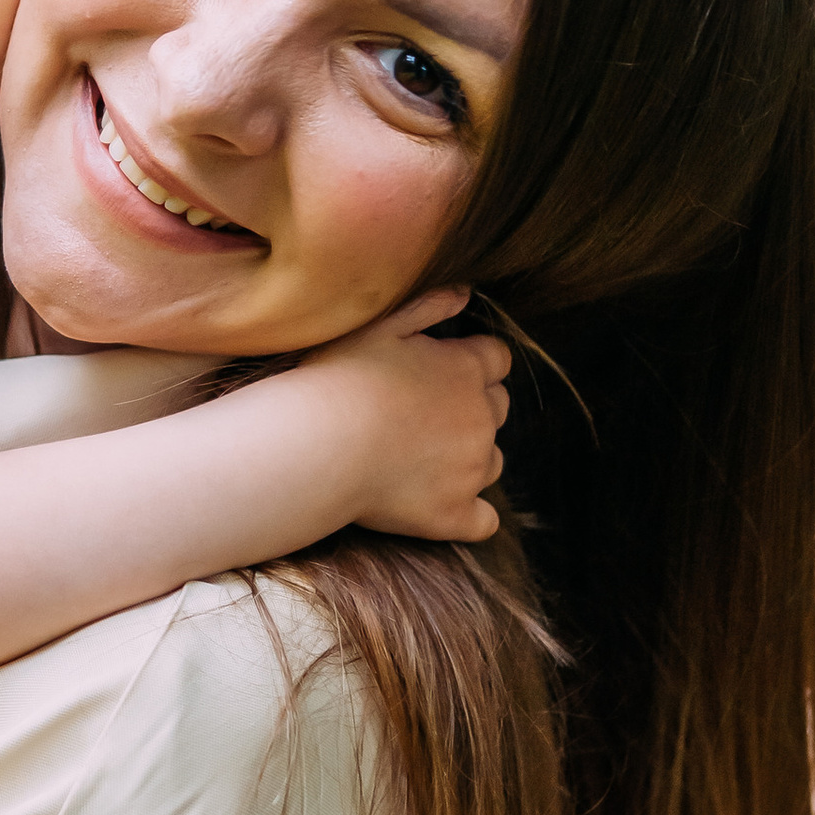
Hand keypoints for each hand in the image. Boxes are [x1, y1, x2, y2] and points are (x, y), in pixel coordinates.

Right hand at [299, 286, 511, 544]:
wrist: (316, 444)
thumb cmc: (337, 377)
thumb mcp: (379, 324)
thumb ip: (428, 305)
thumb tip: (466, 293)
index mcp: (466, 368)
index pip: (497, 359)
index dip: (472, 364)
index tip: (439, 373)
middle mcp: (480, 417)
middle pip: (498, 409)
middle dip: (471, 409)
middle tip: (422, 417)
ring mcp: (471, 469)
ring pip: (492, 461)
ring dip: (469, 458)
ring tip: (418, 460)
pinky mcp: (453, 513)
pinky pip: (483, 520)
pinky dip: (469, 514)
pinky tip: (440, 507)